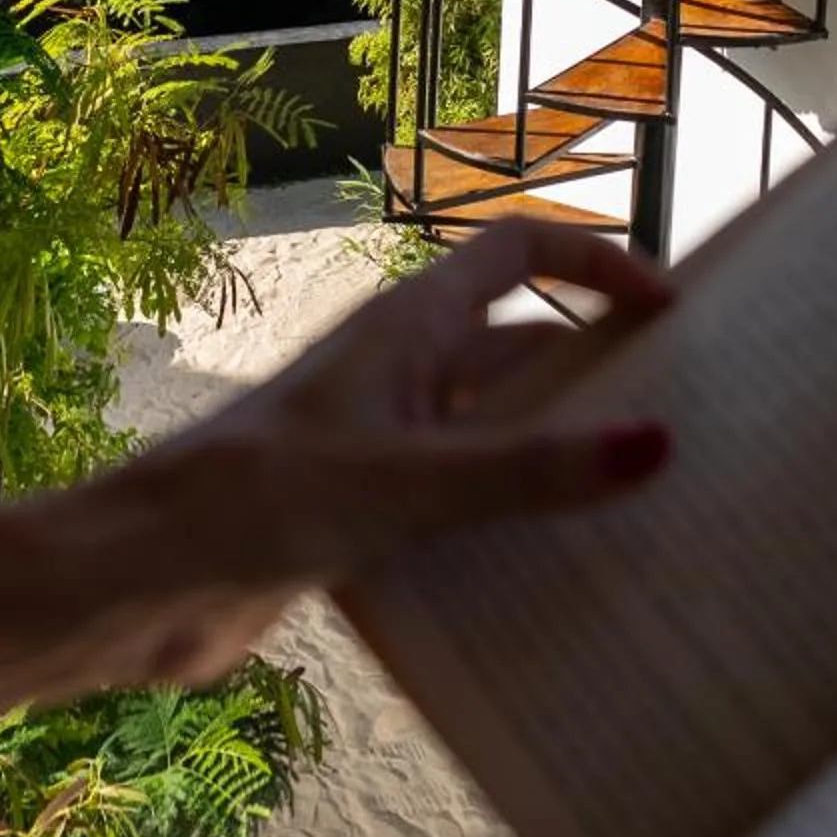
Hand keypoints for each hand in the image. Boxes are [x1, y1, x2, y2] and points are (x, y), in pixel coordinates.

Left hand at [99, 214, 675, 687]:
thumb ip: (529, 469)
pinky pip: (463, 509)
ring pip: (495, 436)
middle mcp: (402, 374)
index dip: (596, 262)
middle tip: (691, 428)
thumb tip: (655, 442)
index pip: (518, 252)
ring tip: (652, 513)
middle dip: (597, 377)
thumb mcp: (409, 482)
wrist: (145, 579)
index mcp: (407, 327)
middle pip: (520, 348)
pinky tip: (562, 584)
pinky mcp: (365, 517)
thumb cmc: (258, 500)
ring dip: (558, 463)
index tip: (672, 309)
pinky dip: (512, 530)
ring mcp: (383, 446)